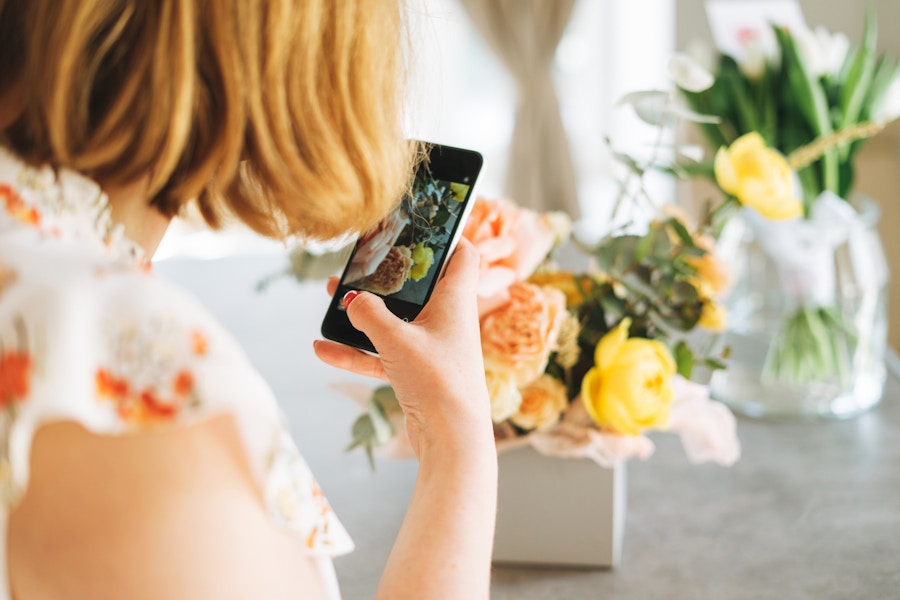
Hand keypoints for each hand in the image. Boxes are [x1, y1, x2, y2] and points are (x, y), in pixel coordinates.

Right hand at [314, 239, 492, 458]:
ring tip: (332, 299)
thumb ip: (369, 314)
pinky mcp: (417, 373)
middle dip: (387, 276)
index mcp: (454, 300)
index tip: (421, 225)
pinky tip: (323, 350)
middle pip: (418, 286)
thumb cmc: (438, 381)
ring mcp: (431, 347)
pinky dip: (357, 352)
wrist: (451, 439)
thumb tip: (349, 299)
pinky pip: (383, 355)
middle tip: (361, 262)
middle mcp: (446, 320)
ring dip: (365, 313)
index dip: (446, 236)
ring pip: (395, 320)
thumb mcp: (397, 339)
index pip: (461, 255)